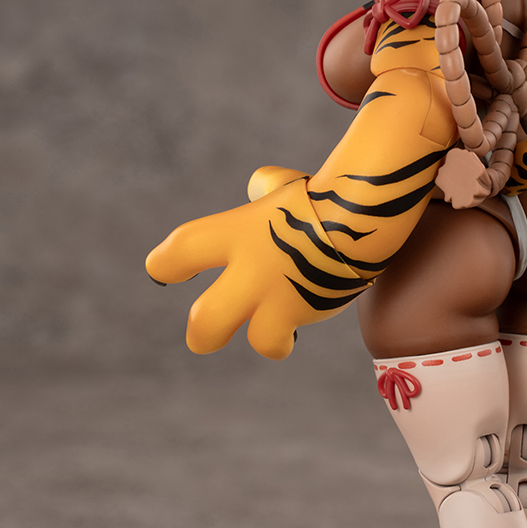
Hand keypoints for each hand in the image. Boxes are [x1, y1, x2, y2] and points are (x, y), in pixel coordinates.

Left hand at [145, 177, 360, 359]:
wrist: (363, 213)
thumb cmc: (324, 193)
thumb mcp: (283, 186)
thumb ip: (263, 190)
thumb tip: (256, 186)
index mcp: (234, 234)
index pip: (178, 254)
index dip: (164, 265)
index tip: (163, 272)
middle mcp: (250, 272)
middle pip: (204, 324)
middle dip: (202, 335)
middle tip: (207, 333)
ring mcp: (279, 297)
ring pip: (261, 341)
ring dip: (269, 339)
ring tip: (281, 334)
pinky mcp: (306, 312)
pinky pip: (292, 334)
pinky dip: (296, 330)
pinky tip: (310, 311)